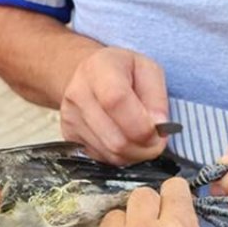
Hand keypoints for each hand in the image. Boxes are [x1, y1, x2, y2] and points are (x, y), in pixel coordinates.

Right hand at [60, 47, 169, 164]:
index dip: (142, 125)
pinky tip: (125, 139)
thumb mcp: (148, 70)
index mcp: (98, 68)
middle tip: (156, 140)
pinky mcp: (68, 136)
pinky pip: (101, 158)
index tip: (159, 132)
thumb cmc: (123, 71)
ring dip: (134, 153)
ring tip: (142, 139)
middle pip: (115, 139)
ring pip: (110, 153)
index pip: (116, 102)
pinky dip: (119, 155)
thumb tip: (158, 127)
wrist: (89, 75)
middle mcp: (77, 93)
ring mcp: (70, 118)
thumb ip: (157, 98)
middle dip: (144, 147)